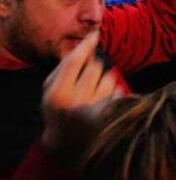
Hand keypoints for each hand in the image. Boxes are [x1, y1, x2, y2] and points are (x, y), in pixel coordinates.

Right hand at [41, 31, 121, 163]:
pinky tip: (103, 107)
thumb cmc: (59, 110)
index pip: (73, 61)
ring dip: (105, 81)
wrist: (67, 145)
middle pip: (94, 67)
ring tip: (93, 98)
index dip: (85, 46)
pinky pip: (117, 90)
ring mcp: (94, 110)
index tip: (95, 34)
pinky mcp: (110, 116)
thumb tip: (86, 45)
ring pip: (109, 77)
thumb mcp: (53, 91)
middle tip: (85, 85)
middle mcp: (75, 102)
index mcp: (57, 94)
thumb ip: (65, 69)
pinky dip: (113, 94)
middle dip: (93, 70)